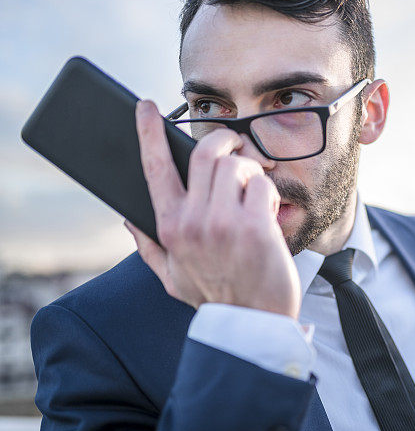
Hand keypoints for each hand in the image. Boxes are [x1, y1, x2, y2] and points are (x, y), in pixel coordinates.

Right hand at [123, 99, 300, 317]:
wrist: (252, 323)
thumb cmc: (215, 298)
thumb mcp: (171, 277)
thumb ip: (148, 246)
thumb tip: (128, 219)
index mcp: (168, 228)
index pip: (154, 168)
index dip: (148, 133)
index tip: (146, 107)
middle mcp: (192, 221)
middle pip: (205, 153)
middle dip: (225, 141)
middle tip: (237, 148)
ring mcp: (223, 222)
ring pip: (236, 164)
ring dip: (250, 171)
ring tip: (254, 194)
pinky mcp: (254, 226)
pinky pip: (262, 184)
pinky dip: (268, 192)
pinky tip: (269, 213)